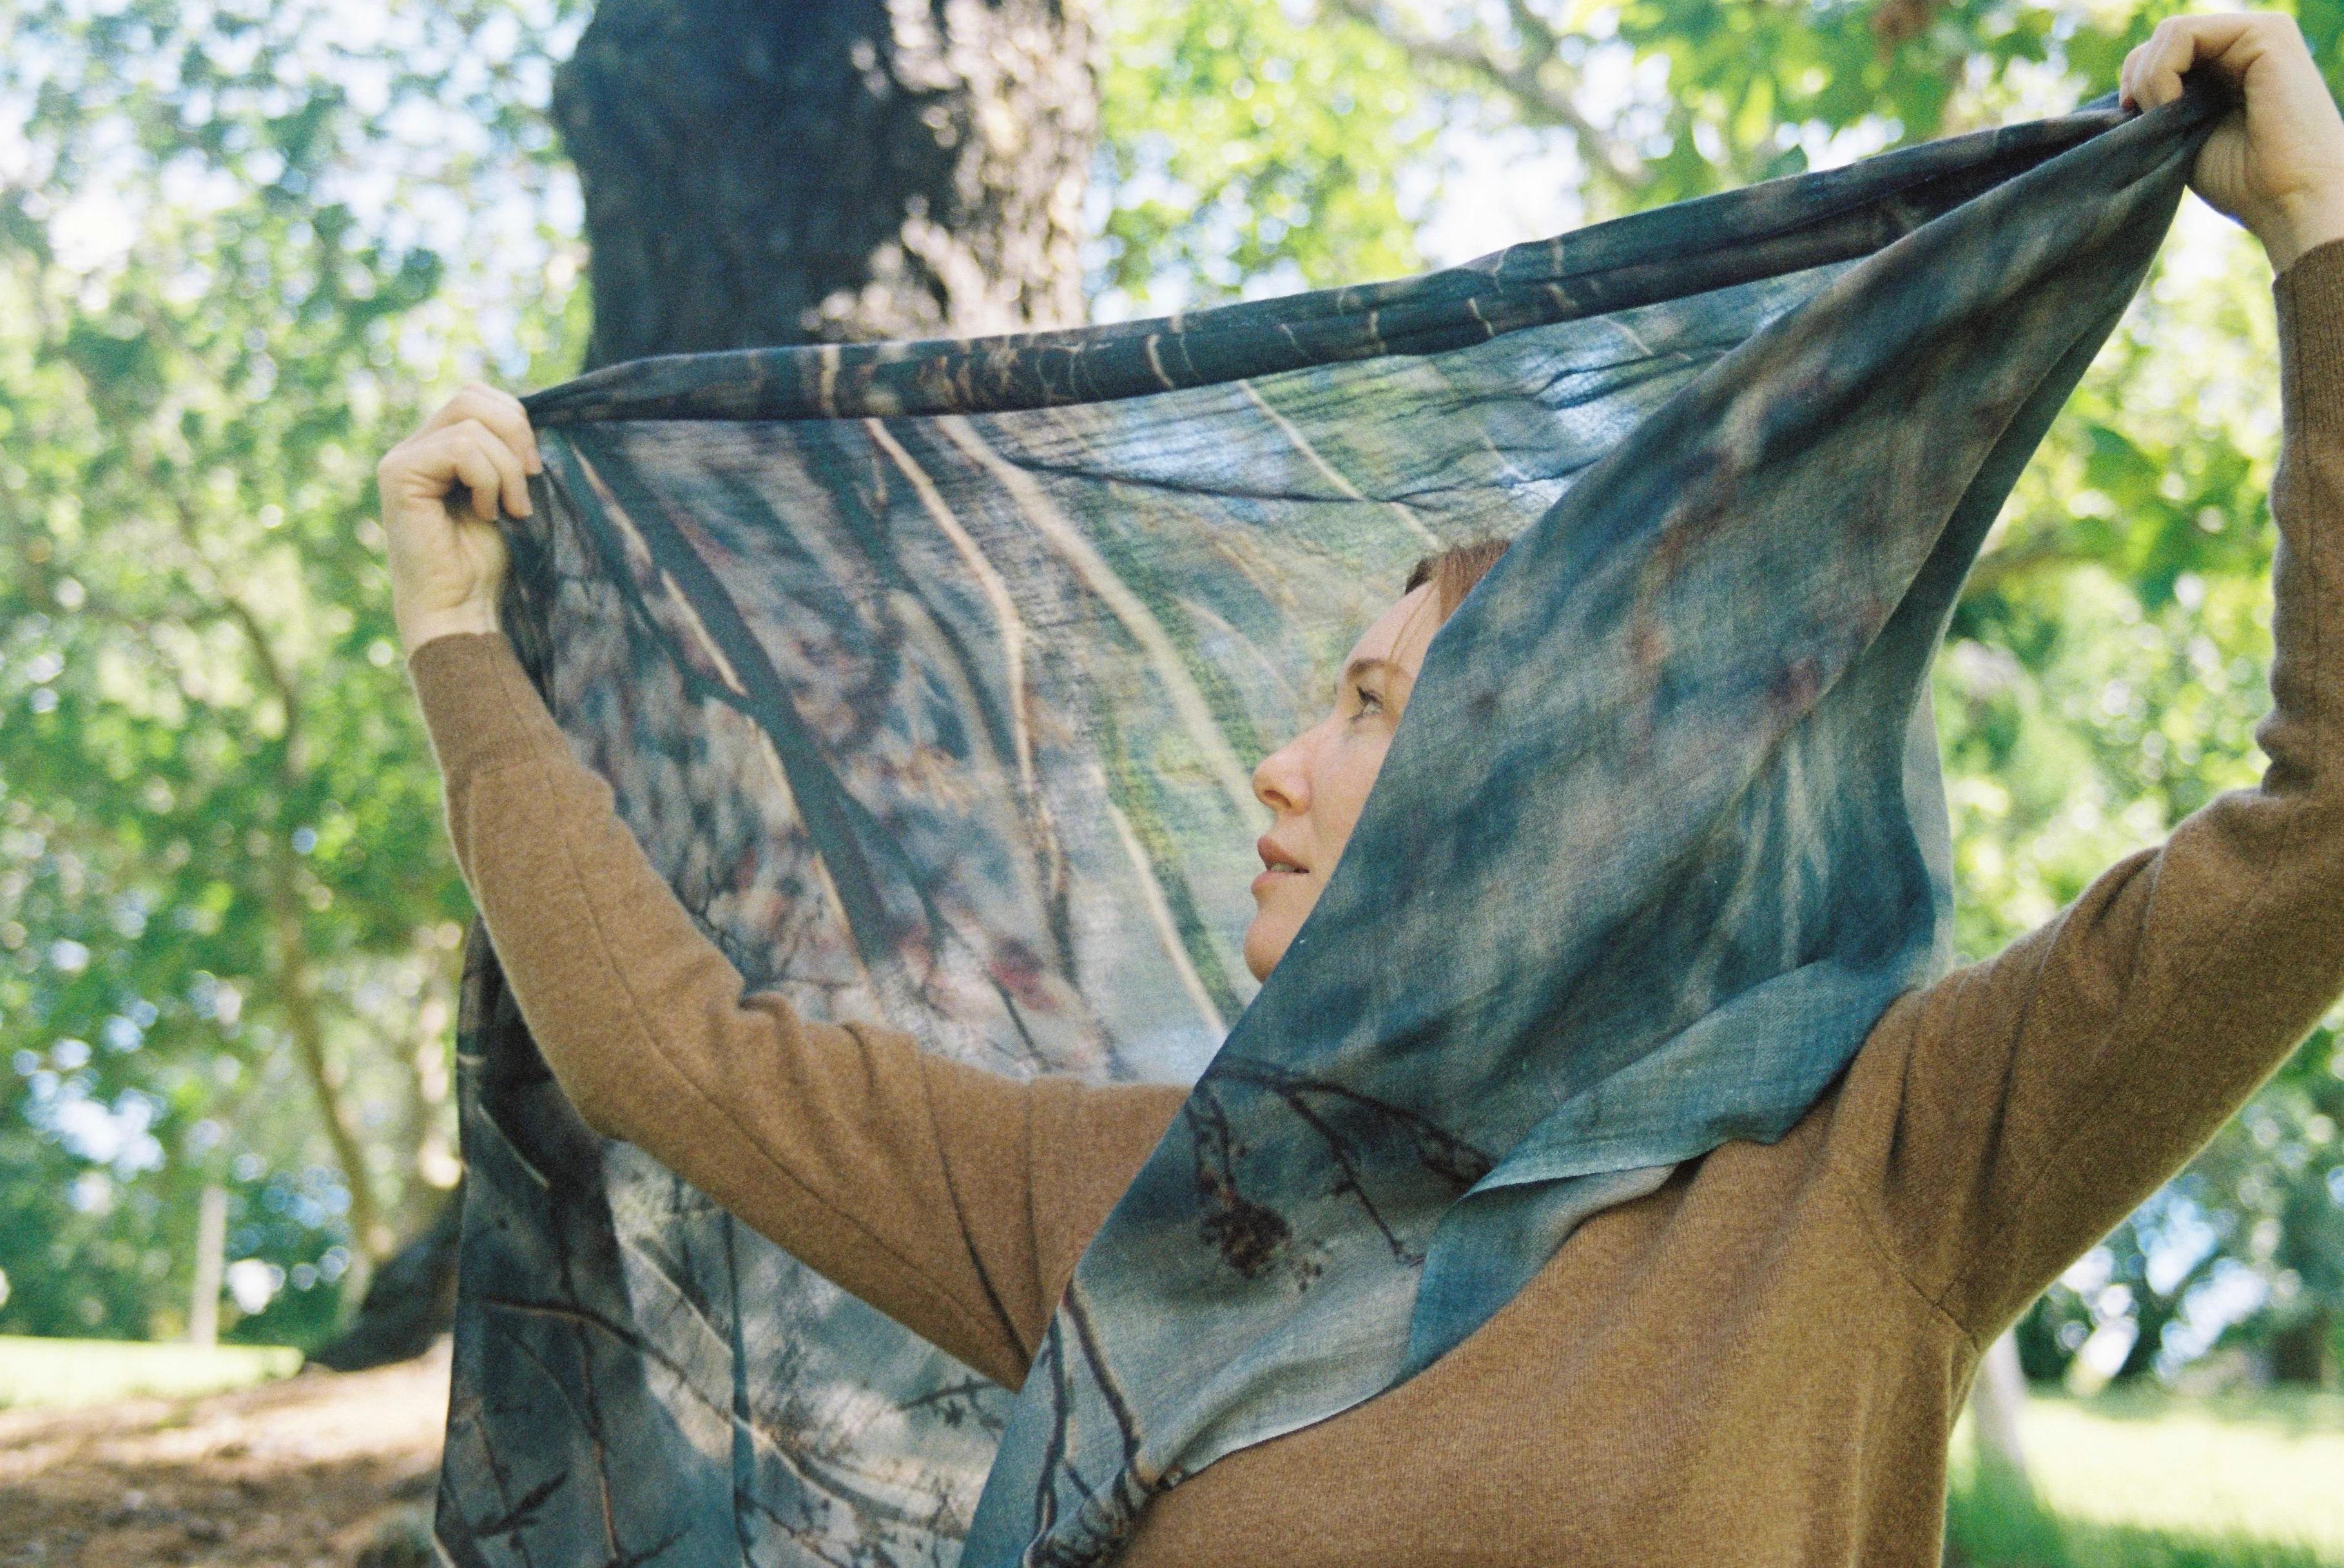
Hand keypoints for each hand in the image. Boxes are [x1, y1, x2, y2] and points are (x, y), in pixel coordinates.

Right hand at [377, 384, 538, 655]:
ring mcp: (402, 458)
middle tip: (529, 480)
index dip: (516, 419)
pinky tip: (485, 513)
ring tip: (509, 509)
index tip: (535, 468)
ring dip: (506, 469)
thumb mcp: (509, 492)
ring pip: (471, 424)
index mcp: (440, 445)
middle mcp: (415, 445)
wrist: (462, 607)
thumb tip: (536, 414)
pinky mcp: (398, 474)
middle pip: (472, 396)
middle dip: (516, 434)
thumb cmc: (487, 560)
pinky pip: (461, 448)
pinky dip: (487, 480)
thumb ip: (507, 451)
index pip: (479, 395)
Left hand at [2120, 12, 2343, 272]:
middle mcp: (2242, 43)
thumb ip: (2161, 101)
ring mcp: (2255, 32)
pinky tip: (2176, 106)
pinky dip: (2162, 72)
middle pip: (2160, 39)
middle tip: (2146, 124)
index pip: (2159, 53)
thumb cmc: (2241, 180)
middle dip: (2139, 81)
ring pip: (2168, 32)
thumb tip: (2122, 91)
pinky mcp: (2265, 32)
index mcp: (2227, 66)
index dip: (2134, 84)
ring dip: (2150, 79)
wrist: (2289, 198)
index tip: (2130, 124)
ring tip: (2168, 118)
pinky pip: (2183, 33)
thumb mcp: (2183, 133)